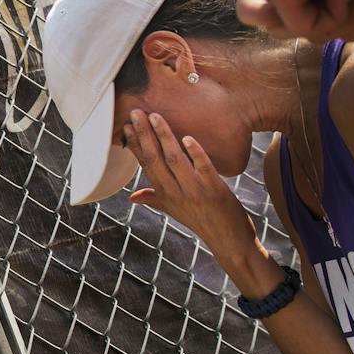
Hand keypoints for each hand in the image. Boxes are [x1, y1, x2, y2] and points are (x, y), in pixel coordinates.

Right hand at [123, 110, 258, 264]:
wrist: (228, 241)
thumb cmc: (202, 222)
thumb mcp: (174, 211)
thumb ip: (153, 199)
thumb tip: (132, 197)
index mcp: (164, 194)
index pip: (145, 165)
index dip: (135, 145)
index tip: (125, 126)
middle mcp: (175, 192)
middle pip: (154, 159)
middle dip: (144, 134)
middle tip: (136, 112)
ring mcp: (194, 191)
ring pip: (174, 160)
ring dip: (164, 137)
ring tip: (155, 116)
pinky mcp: (214, 190)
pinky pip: (203, 168)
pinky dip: (195, 153)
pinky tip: (188, 137)